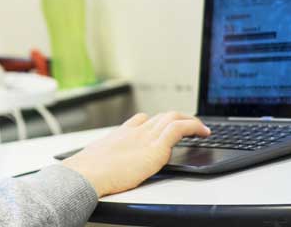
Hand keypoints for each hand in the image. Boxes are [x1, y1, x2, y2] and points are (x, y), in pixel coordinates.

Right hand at [61, 112, 209, 196]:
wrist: (88, 173)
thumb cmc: (88, 172)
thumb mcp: (96, 160)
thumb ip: (105, 160)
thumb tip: (100, 169)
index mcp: (120, 134)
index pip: (140, 120)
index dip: (153, 121)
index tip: (160, 124)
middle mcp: (135, 131)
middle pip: (160, 116)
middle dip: (176, 118)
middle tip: (188, 125)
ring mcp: (146, 136)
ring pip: (173, 117)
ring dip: (190, 120)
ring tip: (201, 128)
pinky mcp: (156, 147)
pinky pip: (180, 128)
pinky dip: (193, 126)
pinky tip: (203, 132)